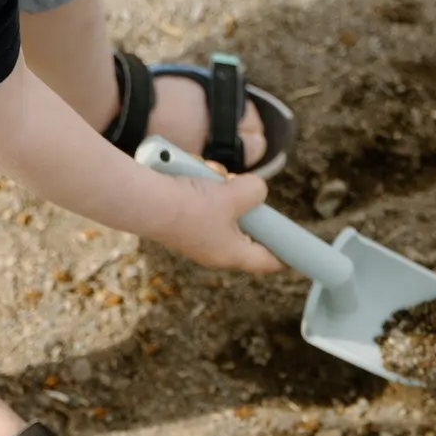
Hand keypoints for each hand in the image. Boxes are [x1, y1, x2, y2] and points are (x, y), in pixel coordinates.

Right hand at [147, 171, 282, 274]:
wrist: (144, 200)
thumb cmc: (189, 205)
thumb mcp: (233, 195)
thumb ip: (254, 192)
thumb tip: (256, 190)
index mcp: (232, 254)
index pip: (265, 261)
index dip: (281, 255)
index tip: (291, 252)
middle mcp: (215, 250)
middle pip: (244, 229)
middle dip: (243, 204)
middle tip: (238, 189)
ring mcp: (197, 236)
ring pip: (221, 209)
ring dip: (219, 187)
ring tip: (209, 176)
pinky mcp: (181, 220)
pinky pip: (201, 201)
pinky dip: (200, 184)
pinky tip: (190, 174)